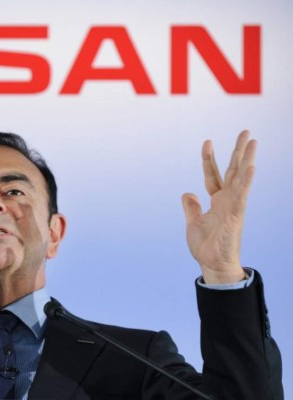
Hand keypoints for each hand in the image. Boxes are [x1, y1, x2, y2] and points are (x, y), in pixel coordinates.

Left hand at [181, 130, 255, 283]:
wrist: (212, 264)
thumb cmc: (206, 246)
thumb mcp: (193, 222)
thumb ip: (191, 207)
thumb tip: (188, 193)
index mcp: (217, 200)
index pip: (212, 174)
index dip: (209, 158)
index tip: (207, 141)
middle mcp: (227, 199)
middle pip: (232, 170)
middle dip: (237, 151)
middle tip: (245, 131)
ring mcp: (233, 205)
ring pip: (241, 177)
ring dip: (246, 159)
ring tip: (252, 141)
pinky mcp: (236, 214)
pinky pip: (242, 194)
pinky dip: (246, 181)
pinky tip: (251, 167)